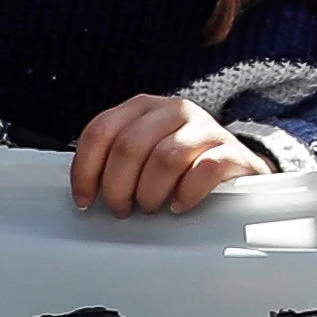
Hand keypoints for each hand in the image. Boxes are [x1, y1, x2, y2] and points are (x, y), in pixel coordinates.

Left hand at [68, 93, 261, 214]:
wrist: (234, 168)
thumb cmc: (177, 167)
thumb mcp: (143, 153)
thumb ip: (114, 159)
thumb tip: (82, 190)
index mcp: (144, 107)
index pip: (100, 131)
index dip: (86, 170)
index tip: (85, 201)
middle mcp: (173, 109)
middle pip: (129, 147)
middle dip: (117, 188)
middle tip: (122, 209)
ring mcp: (205, 126)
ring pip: (165, 158)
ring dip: (150, 193)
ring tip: (151, 207)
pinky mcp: (230, 149)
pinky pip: (203, 170)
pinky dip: (186, 194)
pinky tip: (179, 204)